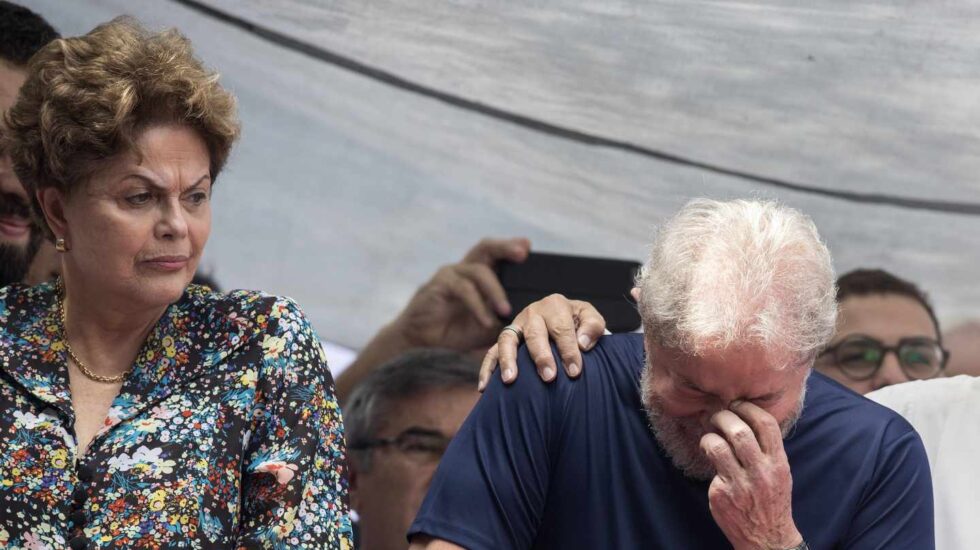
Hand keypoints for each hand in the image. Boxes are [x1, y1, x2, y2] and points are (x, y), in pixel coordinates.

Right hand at [392, 238, 529, 351]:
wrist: (423, 344)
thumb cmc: (457, 331)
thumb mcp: (488, 326)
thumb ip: (505, 318)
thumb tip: (529, 317)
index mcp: (479, 274)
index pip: (497, 254)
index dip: (511, 247)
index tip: (528, 246)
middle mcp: (466, 268)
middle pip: (486, 248)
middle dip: (506, 247)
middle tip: (522, 253)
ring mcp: (451, 274)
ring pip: (478, 270)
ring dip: (495, 291)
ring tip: (506, 311)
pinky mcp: (439, 284)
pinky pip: (463, 289)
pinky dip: (477, 305)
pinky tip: (485, 321)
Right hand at [478, 293, 606, 390]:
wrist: (566, 321)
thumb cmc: (580, 324)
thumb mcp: (591, 318)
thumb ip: (593, 327)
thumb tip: (582, 343)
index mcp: (555, 305)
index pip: (561, 329)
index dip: (568, 350)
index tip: (574, 371)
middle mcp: (533, 313)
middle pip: (534, 333)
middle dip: (541, 356)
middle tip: (549, 377)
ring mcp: (516, 326)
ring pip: (507, 340)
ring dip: (508, 360)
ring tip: (511, 380)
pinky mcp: (506, 339)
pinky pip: (492, 352)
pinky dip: (487, 368)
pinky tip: (484, 387)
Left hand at [701, 402, 802, 549]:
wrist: (768, 538)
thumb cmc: (771, 499)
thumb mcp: (780, 472)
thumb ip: (766, 448)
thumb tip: (745, 417)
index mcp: (778, 463)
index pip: (766, 424)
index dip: (748, 408)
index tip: (737, 404)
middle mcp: (761, 472)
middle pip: (738, 431)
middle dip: (723, 417)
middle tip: (716, 417)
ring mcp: (740, 485)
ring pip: (718, 447)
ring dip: (709, 436)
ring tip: (709, 437)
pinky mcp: (721, 495)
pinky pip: (710, 468)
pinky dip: (708, 459)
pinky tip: (711, 461)